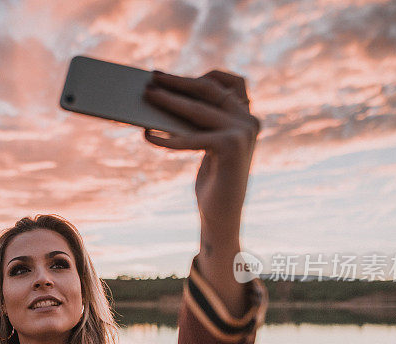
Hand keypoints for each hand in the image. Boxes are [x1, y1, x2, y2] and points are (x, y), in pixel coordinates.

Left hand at [143, 70, 259, 239]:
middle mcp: (249, 120)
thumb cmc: (212, 180)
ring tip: (146, 97)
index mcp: (247, 117)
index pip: (227, 82)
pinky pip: (191, 137)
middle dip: (177, 83)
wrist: (223, 216)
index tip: (167, 75)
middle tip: (151, 79)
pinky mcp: (231, 146)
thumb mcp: (208, 145)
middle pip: (209, 90)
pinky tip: (148, 136)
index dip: (197, 76)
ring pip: (198, 110)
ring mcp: (243, 132)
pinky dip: (167, 137)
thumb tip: (166, 96)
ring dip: (168, 101)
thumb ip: (203, 121)